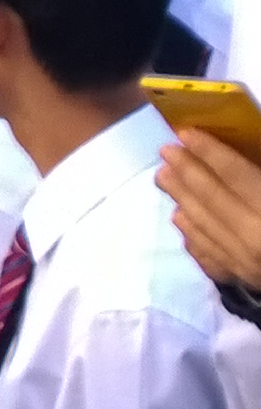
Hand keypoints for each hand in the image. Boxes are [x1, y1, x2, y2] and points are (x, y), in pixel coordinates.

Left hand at [164, 129, 260, 287]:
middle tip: (165, 150)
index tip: (186, 133)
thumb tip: (253, 153)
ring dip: (182, 198)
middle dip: (187, 172)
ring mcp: (248, 265)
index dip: (211, 153)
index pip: (237, 176)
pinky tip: (182, 218)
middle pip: (213, 199)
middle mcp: (257, 240)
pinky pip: (209, 255)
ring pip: (204, 226)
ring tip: (164, 176)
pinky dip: (193, 234)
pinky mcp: (244, 282)